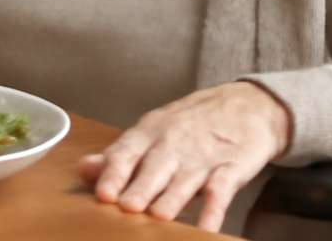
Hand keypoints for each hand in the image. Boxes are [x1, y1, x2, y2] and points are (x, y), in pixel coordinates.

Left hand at [77, 82, 291, 230]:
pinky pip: (221, 190)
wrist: (247, 105)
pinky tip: (207, 226)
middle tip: (126, 207)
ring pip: (184, 180)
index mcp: (149, 132)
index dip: (114, 173)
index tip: (103, 193)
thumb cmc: (192, 124)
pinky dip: (214, 210)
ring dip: (171, 199)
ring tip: (158, 217)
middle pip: (154, 168)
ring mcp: (203, 156)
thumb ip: (120, 155)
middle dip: (140, 187)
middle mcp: (173, 144)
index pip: (127, 152)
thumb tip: (84, 169)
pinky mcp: (231, 168)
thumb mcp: (152, 131)